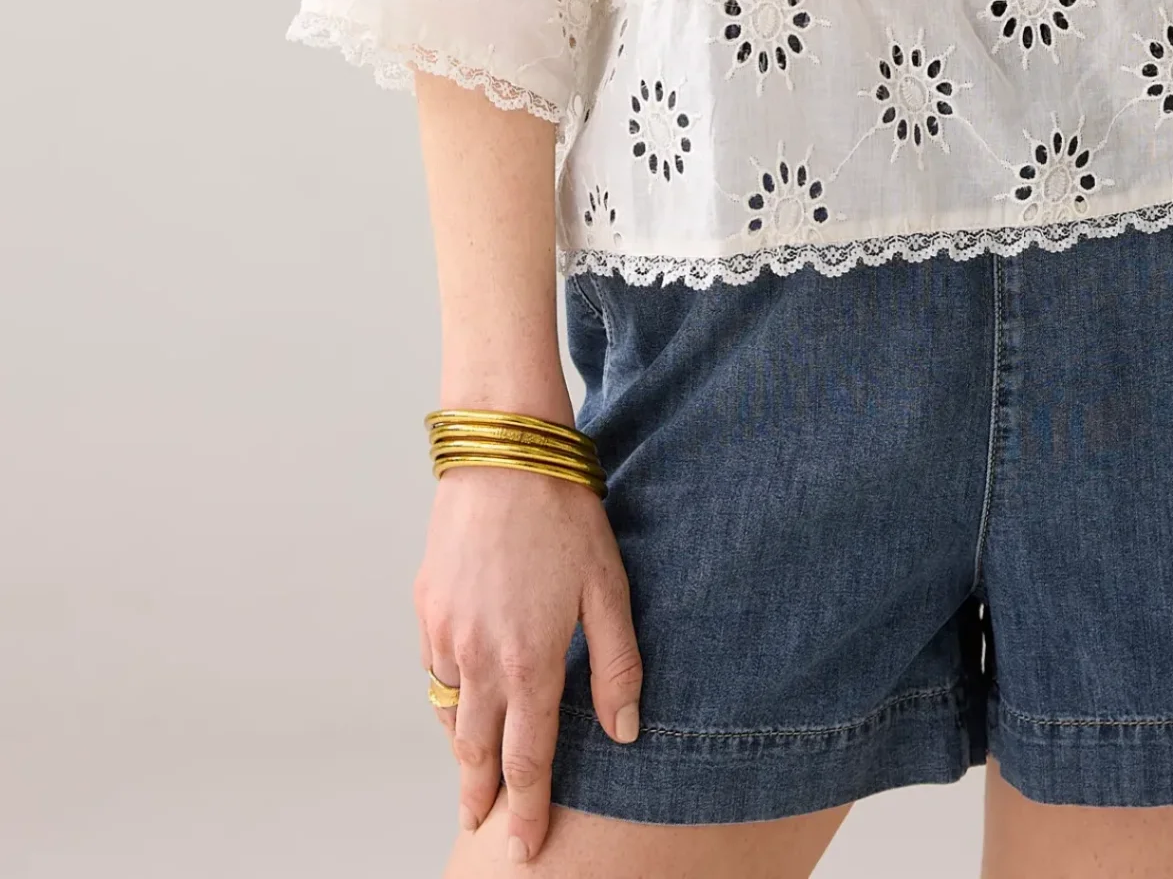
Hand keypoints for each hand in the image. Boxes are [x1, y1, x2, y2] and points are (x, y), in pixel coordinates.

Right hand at [416, 464, 641, 862]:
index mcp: (529, 661)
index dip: (528, 809)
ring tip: (472, 776)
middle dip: (481, 796)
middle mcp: (478, 659)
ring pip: (450, 714)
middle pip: (477, 752)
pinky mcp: (426, 608)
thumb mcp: (608, 587)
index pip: (528, 759)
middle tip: (481, 828)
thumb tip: (626, 731)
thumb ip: (616, 664)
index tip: (525, 847)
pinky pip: (434, 672)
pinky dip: (447, 698)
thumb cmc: (564, 515)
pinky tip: (461, 699)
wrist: (502, 454)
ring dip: (462, 750)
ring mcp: (445, 635)